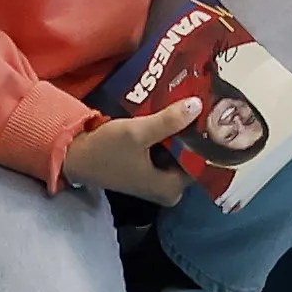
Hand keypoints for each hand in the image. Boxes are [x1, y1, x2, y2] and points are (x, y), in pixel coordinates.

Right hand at [61, 92, 211, 201]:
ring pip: (181, 151)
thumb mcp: (138, 133)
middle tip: (208, 103)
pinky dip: (171, 134)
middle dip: (197, 132)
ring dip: (184, 131)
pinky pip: (169, 150)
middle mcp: (168, 189)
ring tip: (197, 102)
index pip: (204, 162)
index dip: (209, 138)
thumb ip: (168, 121)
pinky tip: (177, 112)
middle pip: (193, 156)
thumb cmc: (106, 150)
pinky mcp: (148, 169)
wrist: (74, 156)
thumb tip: (198, 105)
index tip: (217, 114)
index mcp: (170, 188)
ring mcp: (158, 179)